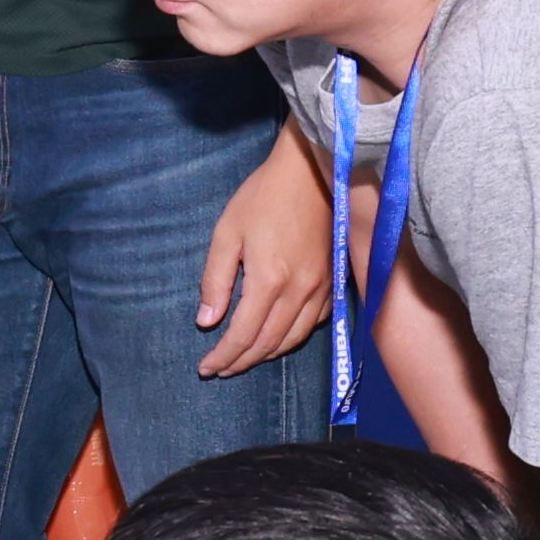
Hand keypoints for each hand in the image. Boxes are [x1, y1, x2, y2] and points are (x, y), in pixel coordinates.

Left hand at [196, 141, 334, 373]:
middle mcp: (299, 291)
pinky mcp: (334, 280)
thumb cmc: (263, 197)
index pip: (243, 335)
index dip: (223, 356)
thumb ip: (215, 280)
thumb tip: (206, 321)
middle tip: (220, 368)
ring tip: (245, 359)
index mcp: (269, 280)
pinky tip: (279, 337)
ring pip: (294, 338)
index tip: (206, 368)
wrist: (311, 171)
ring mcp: (322, 288)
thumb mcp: (227, 233)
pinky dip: (293, 337)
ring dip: (267, 354)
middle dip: (241, 361)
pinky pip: (315, 322)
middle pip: (269, 343)